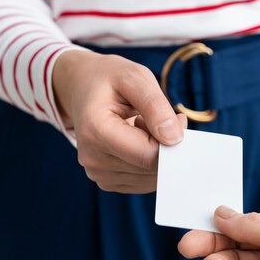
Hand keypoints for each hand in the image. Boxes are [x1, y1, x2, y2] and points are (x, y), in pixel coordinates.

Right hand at [52, 49, 186, 192]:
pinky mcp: (107, 180)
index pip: (148, 155)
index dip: (172, 141)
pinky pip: (143, 181)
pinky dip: (151, 163)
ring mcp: (98, 173)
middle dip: (167, 146)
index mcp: (96, 130)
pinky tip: (140, 141)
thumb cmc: (110, 80)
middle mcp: (92, 159)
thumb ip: (156, 106)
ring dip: (159, 155)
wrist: (82, 87)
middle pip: (150, 168)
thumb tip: (174, 139)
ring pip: (150, 178)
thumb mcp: (135, 78)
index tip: (176, 119)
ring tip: (145, 127)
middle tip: (162, 118)